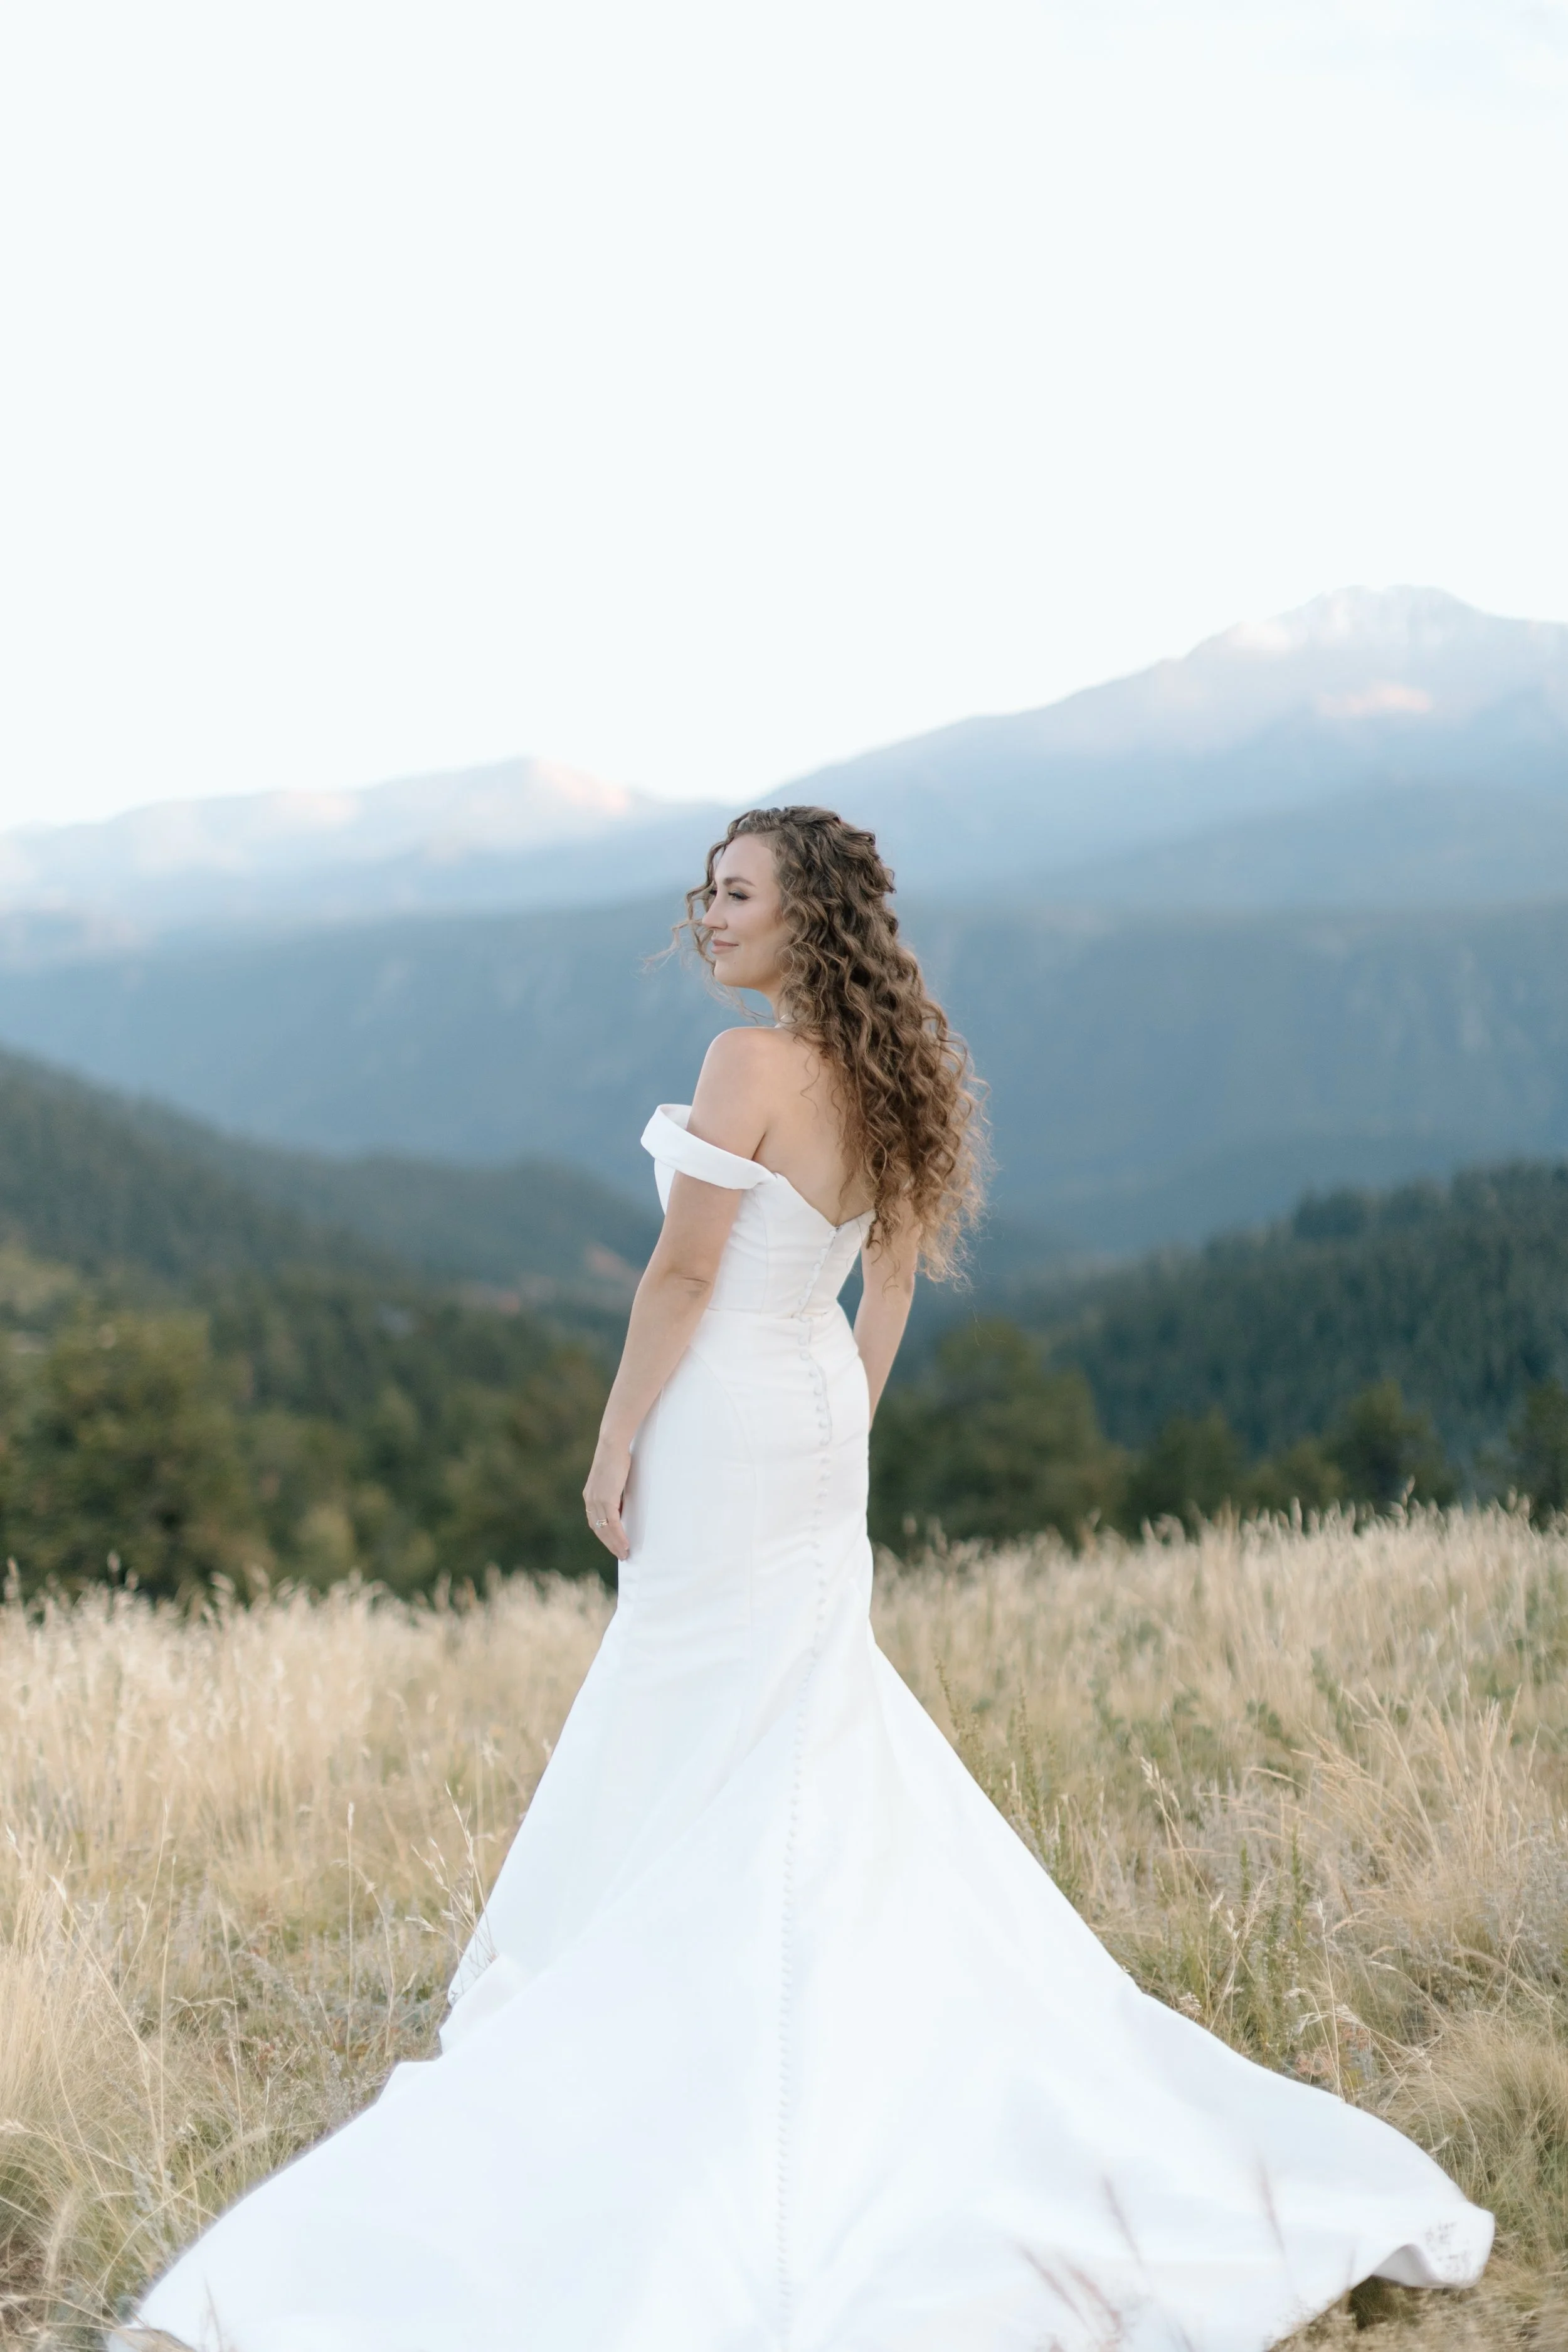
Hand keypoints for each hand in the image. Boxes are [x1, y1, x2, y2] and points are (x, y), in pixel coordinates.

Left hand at [583, 1441, 631, 1561]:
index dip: (604, 1536)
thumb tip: (623, 1507)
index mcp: (590, 1497)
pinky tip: (625, 1544)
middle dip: (610, 1544)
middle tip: (621, 1555)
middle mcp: (590, 1501)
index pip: (595, 1523)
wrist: (612, 1445)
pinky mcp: (606, 1498)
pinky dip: (619, 1536)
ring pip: (605, 1530)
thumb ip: (614, 1493)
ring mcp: (597, 1500)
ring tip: (625, 1554)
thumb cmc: (616, 1459)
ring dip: (615, 1544)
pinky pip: (613, 1523)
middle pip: (598, 1530)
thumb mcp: (612, 1480)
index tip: (613, 1546)